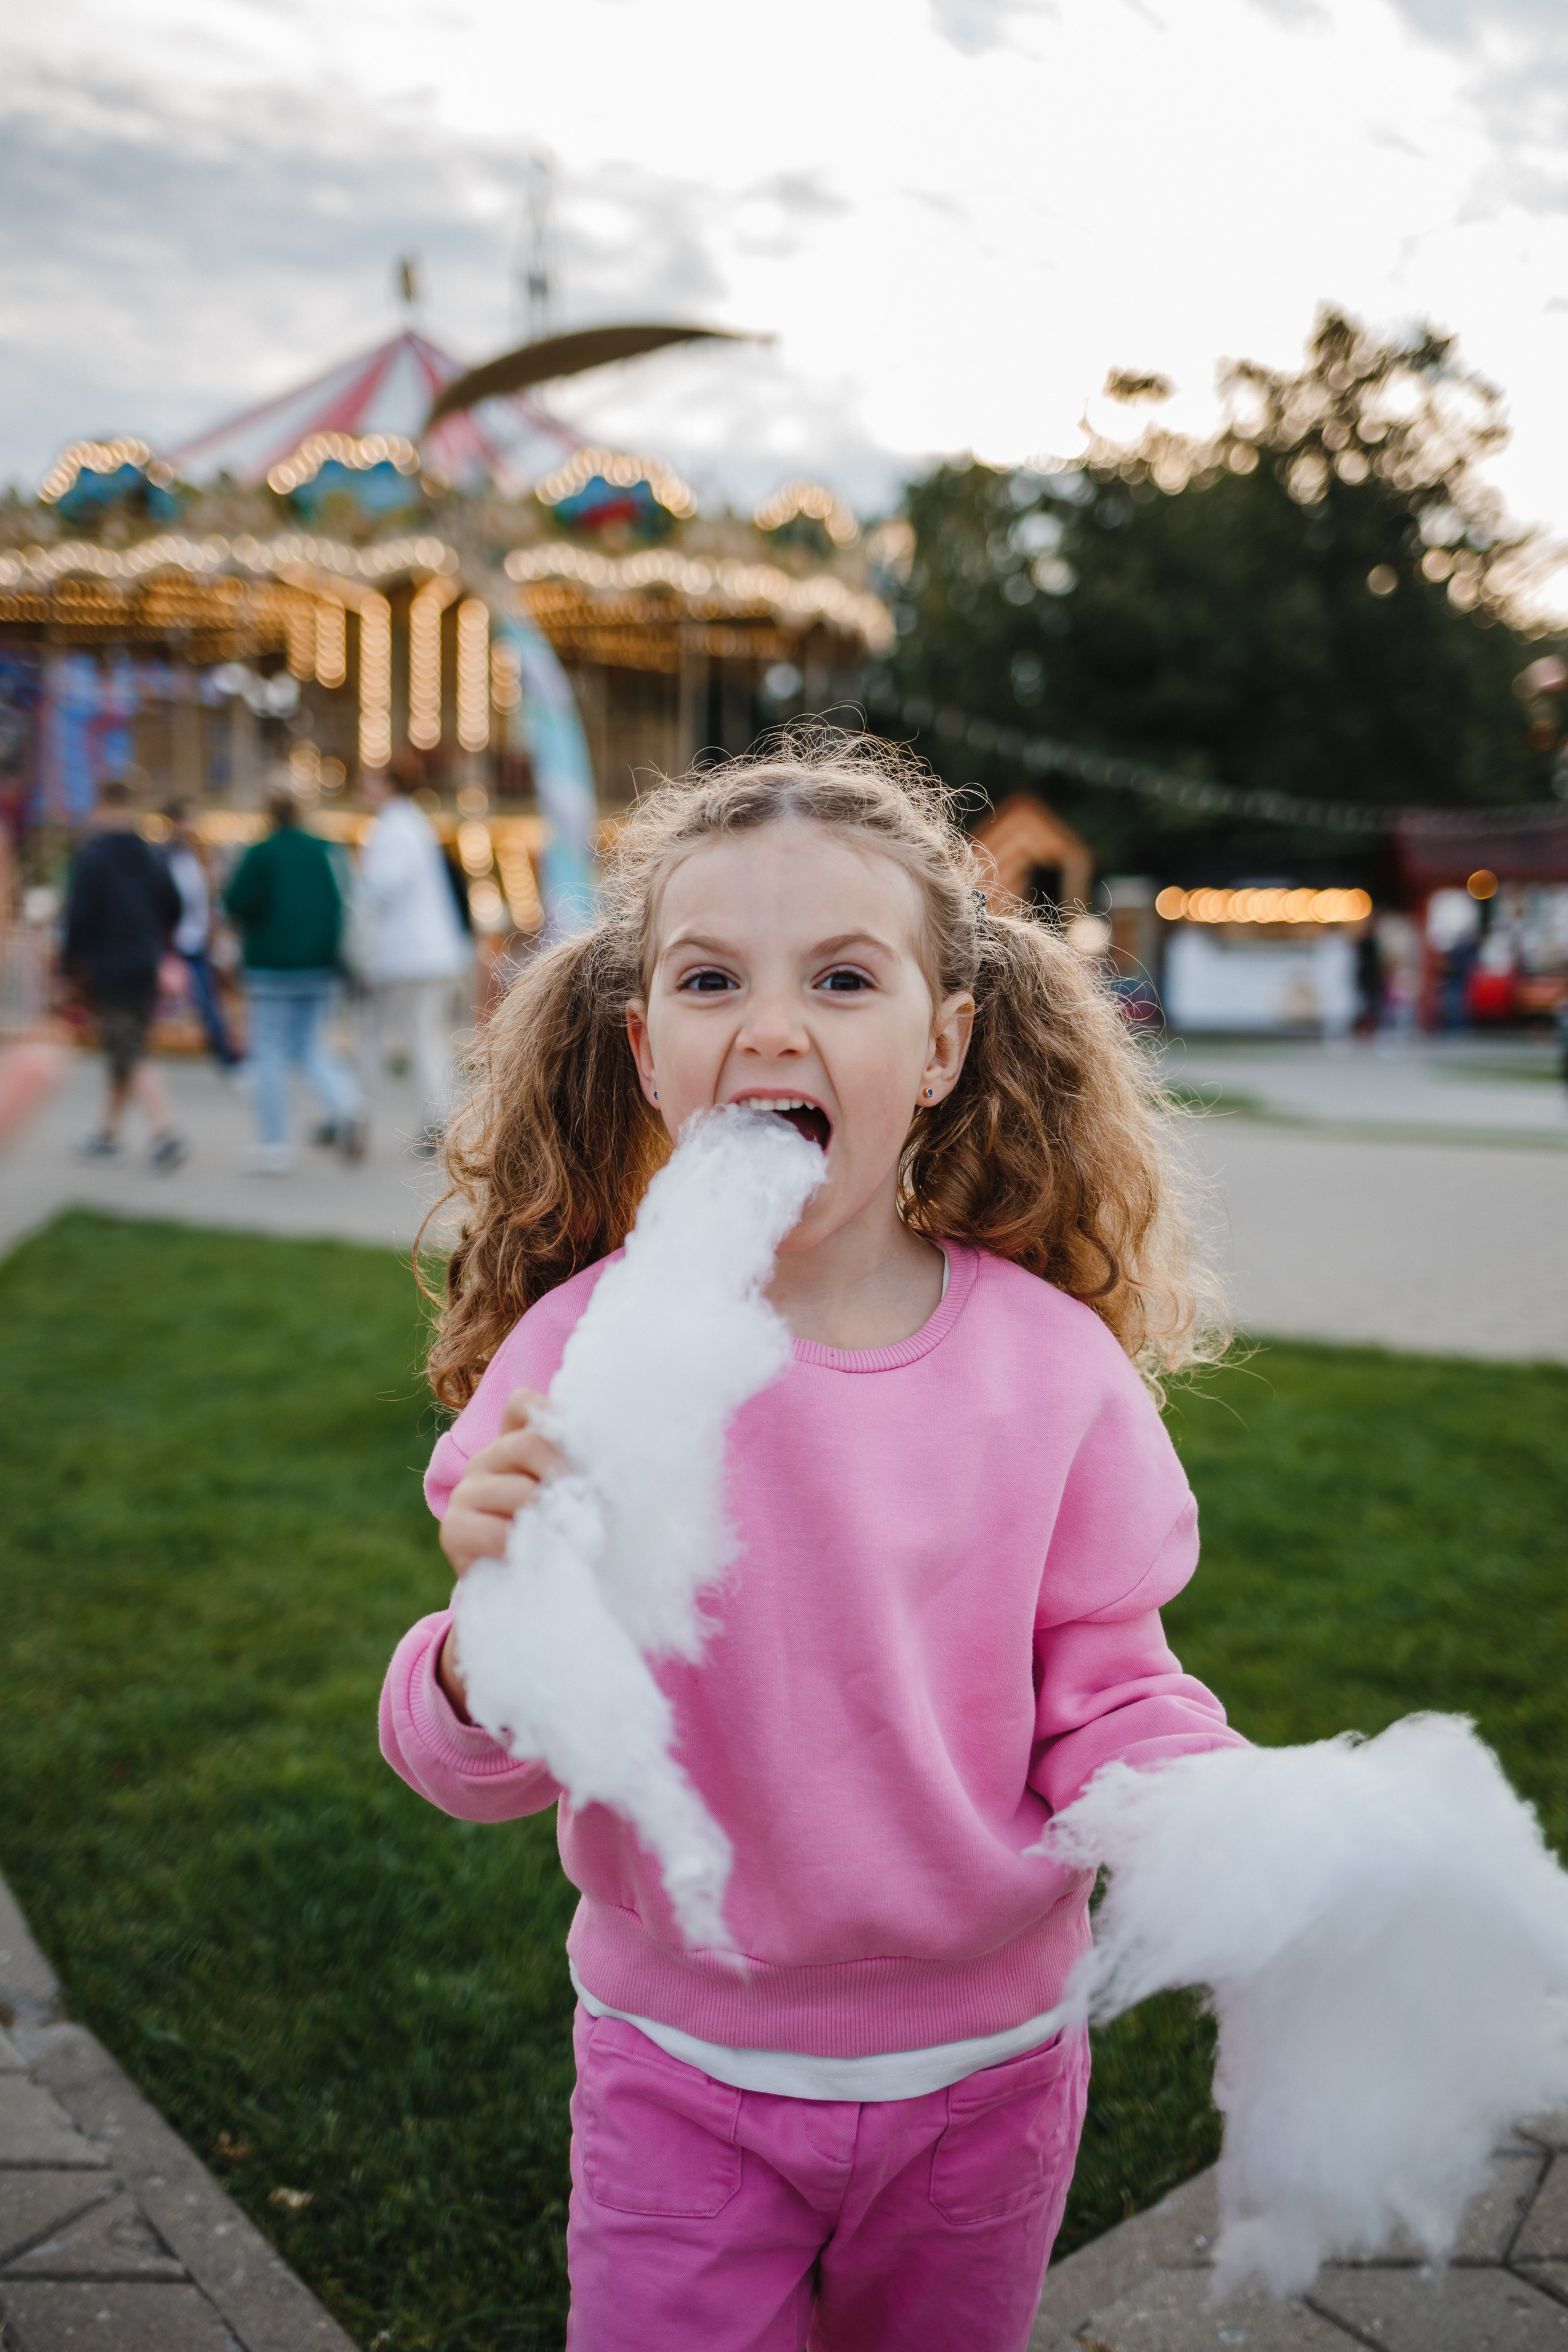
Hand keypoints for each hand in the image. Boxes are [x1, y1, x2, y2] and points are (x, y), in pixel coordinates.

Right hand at [436, 1388, 566, 1718]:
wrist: (523, 1602)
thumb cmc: (560, 1544)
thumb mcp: (576, 1504)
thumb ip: (586, 1476)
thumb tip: (645, 1459)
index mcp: (516, 1444)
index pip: (523, 1405)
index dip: (550, 1410)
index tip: (581, 1438)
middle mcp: (488, 1460)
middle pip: (528, 1442)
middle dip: (567, 1472)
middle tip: (592, 1504)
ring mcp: (467, 1493)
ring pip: (516, 1490)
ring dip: (552, 1517)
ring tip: (574, 1539)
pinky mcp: (454, 1531)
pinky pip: (493, 1531)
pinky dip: (523, 1546)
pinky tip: (538, 1557)